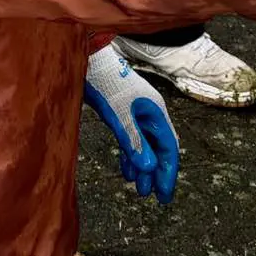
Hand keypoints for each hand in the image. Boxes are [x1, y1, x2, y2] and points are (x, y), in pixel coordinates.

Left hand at [84, 46, 178, 202]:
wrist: (86, 59)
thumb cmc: (105, 82)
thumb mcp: (120, 115)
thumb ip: (134, 141)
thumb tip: (148, 168)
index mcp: (155, 112)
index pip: (169, 148)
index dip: (167, 172)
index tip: (164, 194)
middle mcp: (149, 113)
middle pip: (158, 148)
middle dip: (156, 173)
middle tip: (153, 196)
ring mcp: (135, 112)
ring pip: (144, 145)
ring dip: (143, 166)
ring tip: (139, 187)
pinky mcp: (120, 112)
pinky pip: (131, 139)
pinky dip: (130, 154)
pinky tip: (127, 169)